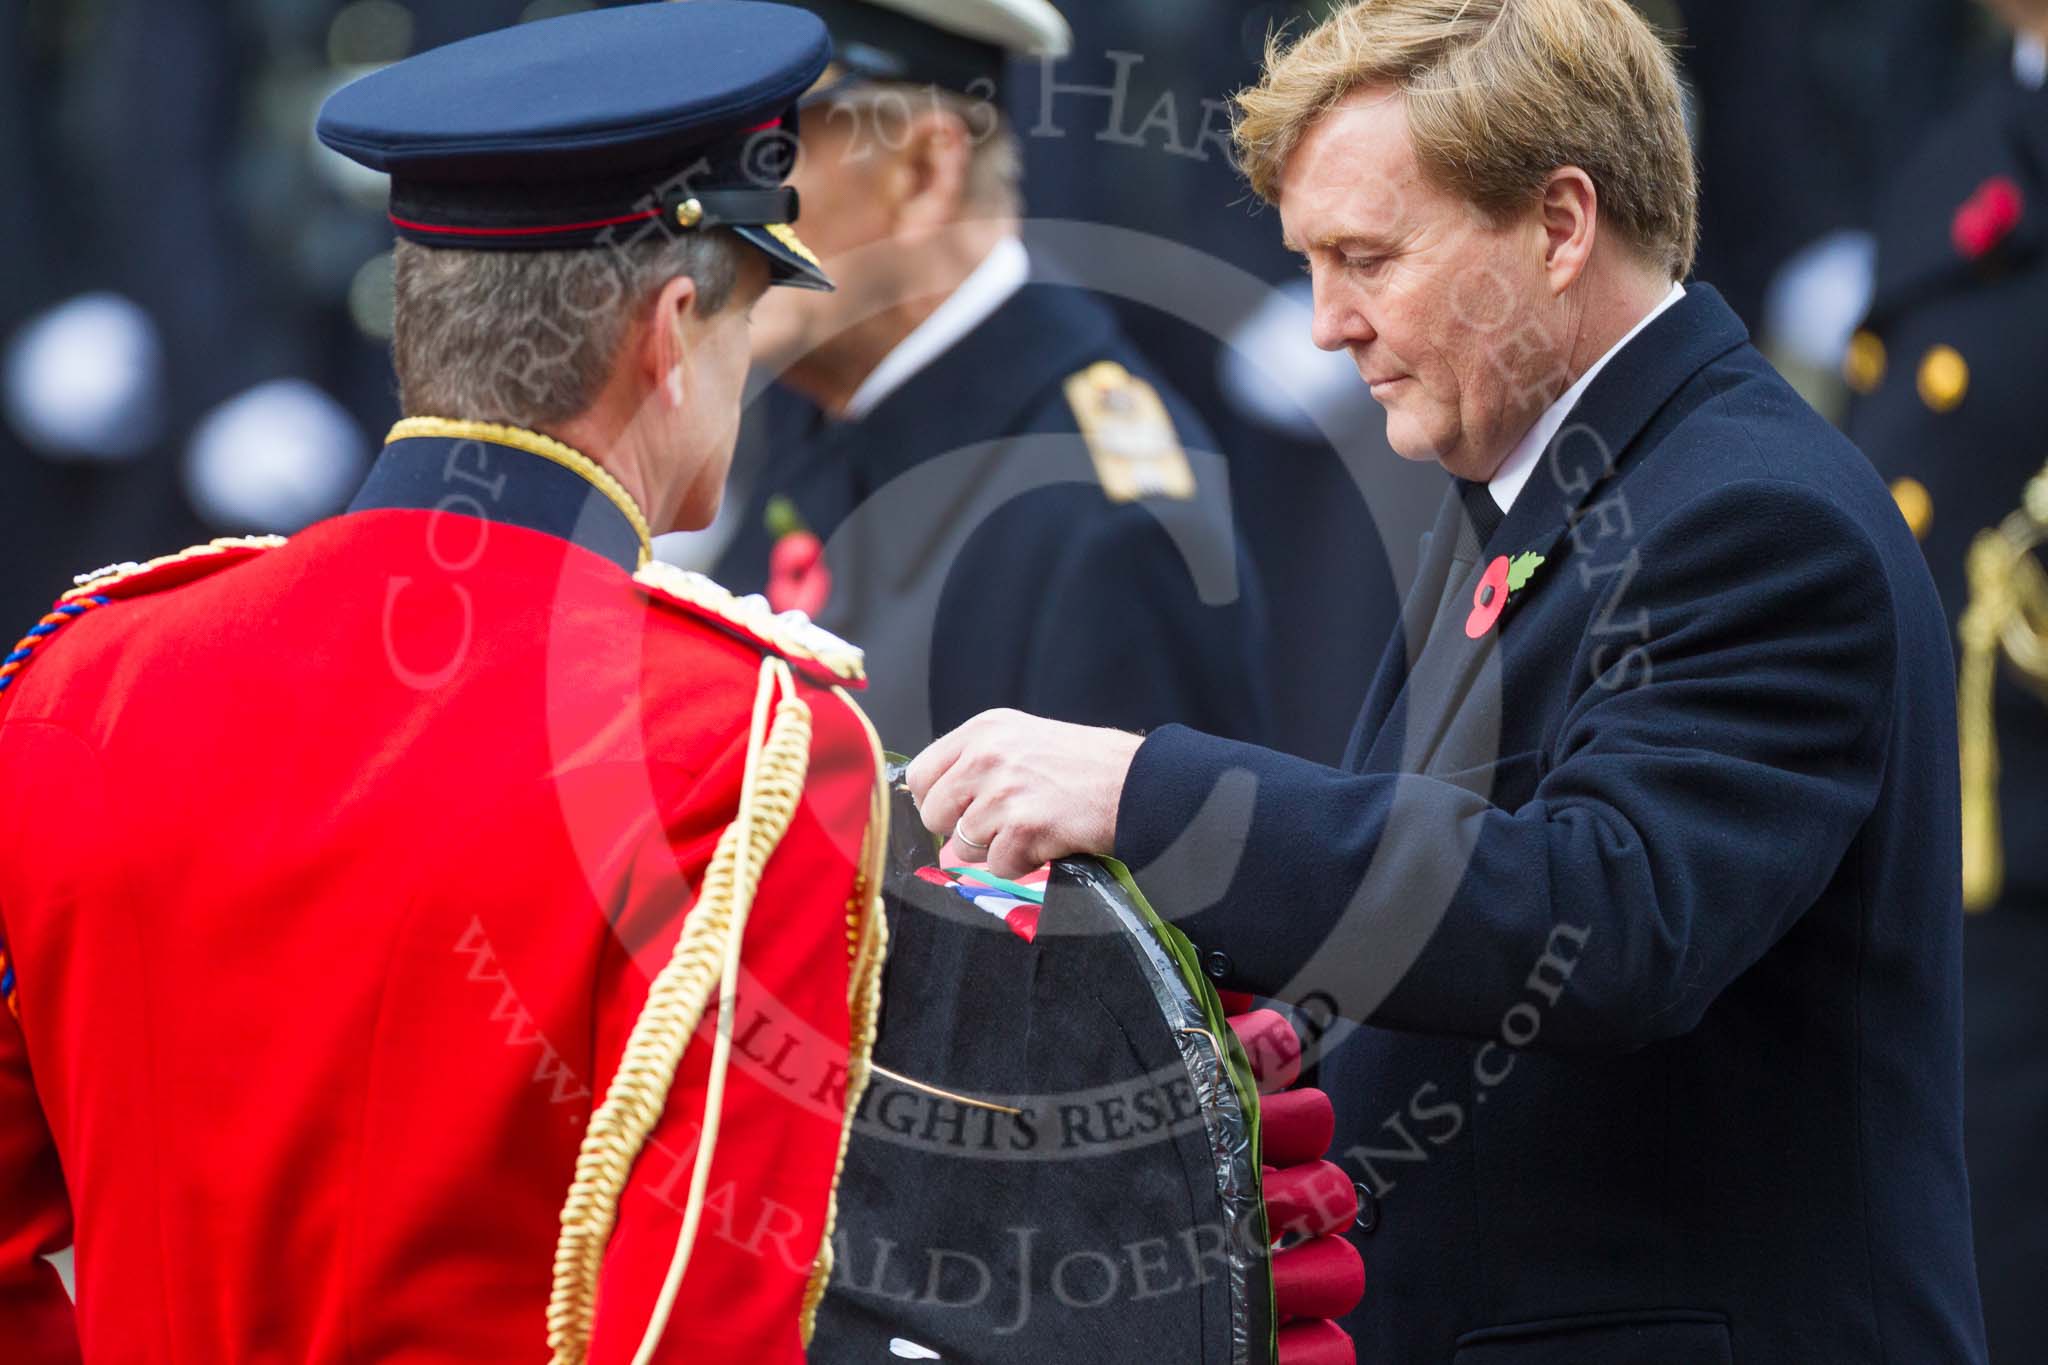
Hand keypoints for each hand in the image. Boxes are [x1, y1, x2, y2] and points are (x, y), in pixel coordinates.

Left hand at [905, 709, 1144, 879]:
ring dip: (997, 849)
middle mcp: (987, 754)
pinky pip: (999, 866)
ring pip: (964, 846)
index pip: (921, 774)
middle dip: (961, 831)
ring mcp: (1004, 790)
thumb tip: (934, 803)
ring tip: (1033, 829)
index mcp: (984, 729)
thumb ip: (976, 763)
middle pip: (934, 814)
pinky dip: (1022, 864)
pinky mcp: (1025, 825)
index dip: (936, 802)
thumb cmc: (1085, 766)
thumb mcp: (1023, 740)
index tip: (957, 812)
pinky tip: (1047, 842)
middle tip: (999, 826)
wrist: (1138, 783)